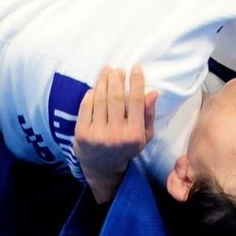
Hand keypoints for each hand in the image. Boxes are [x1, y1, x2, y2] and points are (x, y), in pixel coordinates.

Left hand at [74, 65, 158, 203]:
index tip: (136, 68)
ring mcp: (97, 135)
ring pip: (99, 99)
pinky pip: (86, 106)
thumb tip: (153, 92)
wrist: (102, 167)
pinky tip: (96, 87)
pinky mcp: (82, 134)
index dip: (136, 82)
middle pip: (115, 97)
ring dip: (102, 81)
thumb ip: (149, 114)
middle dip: (116, 78)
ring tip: (106, 72)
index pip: (135, 101)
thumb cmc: (126, 147)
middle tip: (117, 69)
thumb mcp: (144, 135)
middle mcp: (116, 135)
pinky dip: (91, 93)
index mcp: (134, 134)